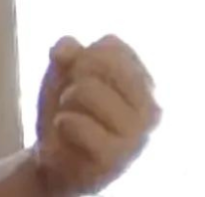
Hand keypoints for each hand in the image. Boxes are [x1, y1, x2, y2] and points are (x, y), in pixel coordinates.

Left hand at [33, 35, 160, 195]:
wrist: (54, 157)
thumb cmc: (66, 109)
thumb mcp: (62, 71)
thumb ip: (65, 50)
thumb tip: (66, 49)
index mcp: (143, 83)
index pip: (112, 45)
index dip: (81, 55)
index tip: (78, 76)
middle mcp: (150, 108)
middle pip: (99, 62)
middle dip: (74, 75)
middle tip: (73, 98)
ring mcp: (137, 136)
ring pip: (88, 90)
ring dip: (66, 100)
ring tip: (71, 117)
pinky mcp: (115, 160)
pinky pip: (77, 124)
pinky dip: (63, 122)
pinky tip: (68, 133)